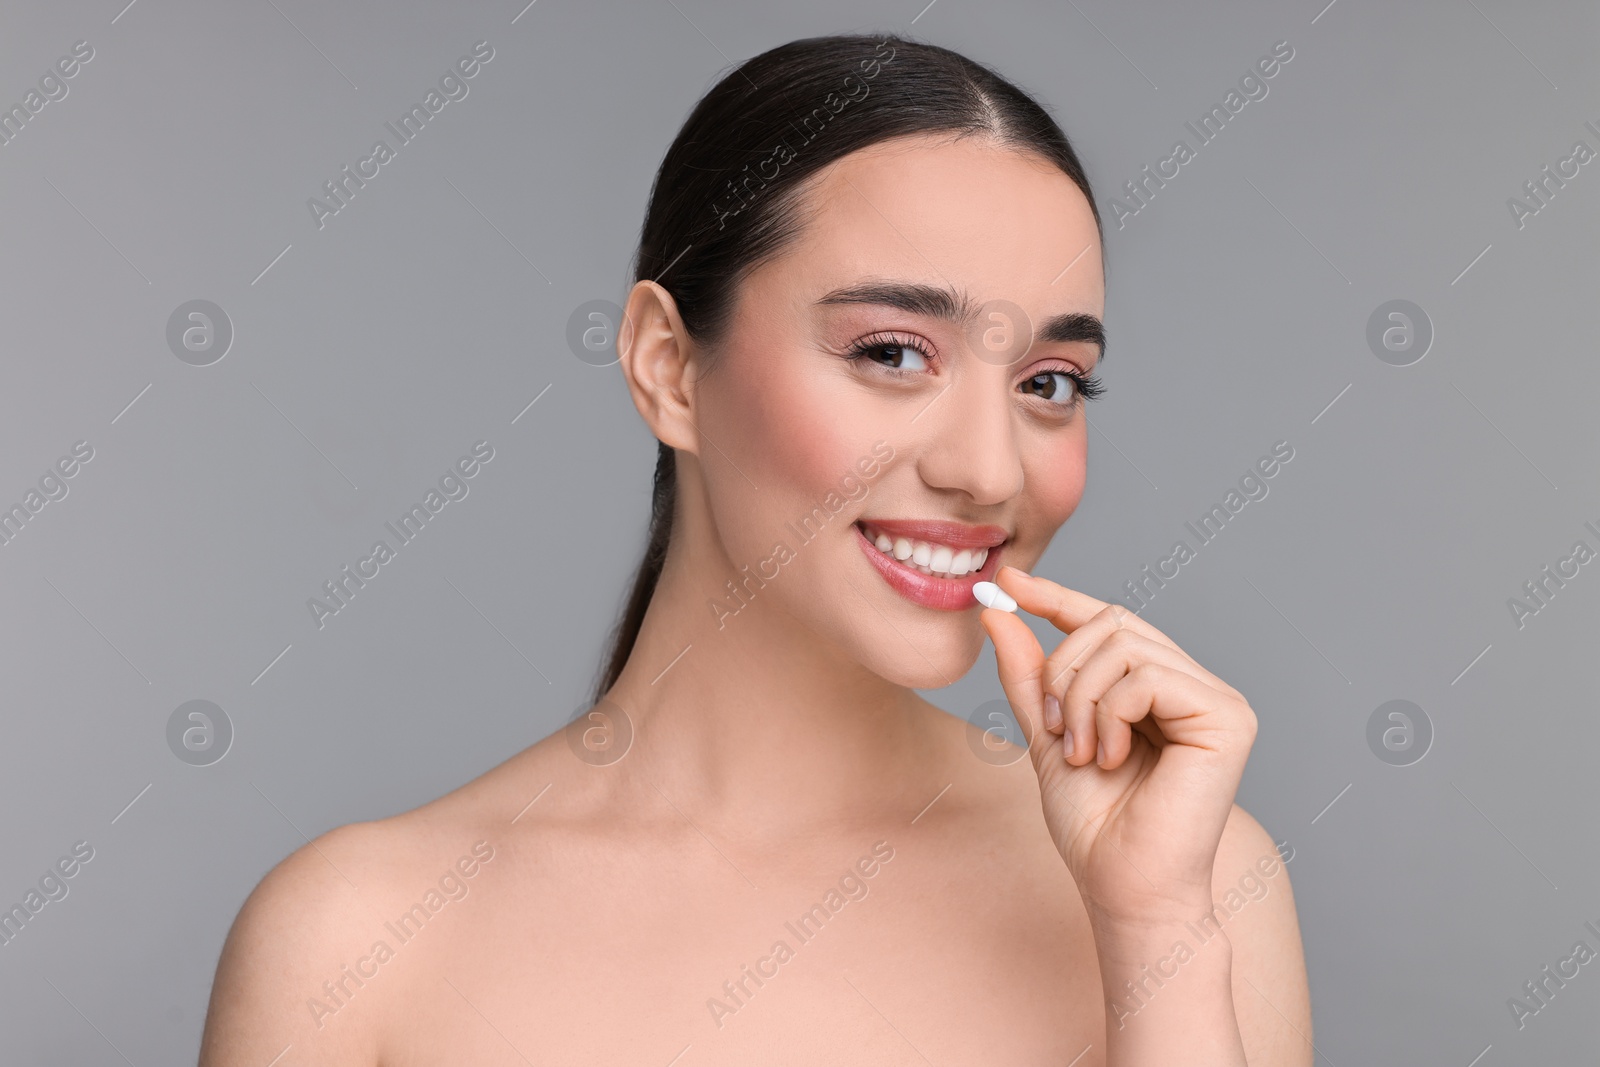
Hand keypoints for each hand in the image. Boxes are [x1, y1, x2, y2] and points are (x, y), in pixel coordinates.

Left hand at [979, 566, 1257, 929]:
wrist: (1122, 886)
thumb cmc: (1094, 824)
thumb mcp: (1048, 733)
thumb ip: (1029, 675)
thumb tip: (998, 613)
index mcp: (1156, 687)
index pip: (1106, 620)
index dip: (1055, 597)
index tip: (1005, 583)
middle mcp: (1192, 684)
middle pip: (1112, 622)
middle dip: (1062, 670)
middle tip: (1054, 728)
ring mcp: (1215, 699)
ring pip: (1125, 644)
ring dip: (1082, 699)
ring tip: (1083, 753)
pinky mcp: (1228, 718)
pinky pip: (1150, 675)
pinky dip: (1112, 714)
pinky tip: (1113, 757)